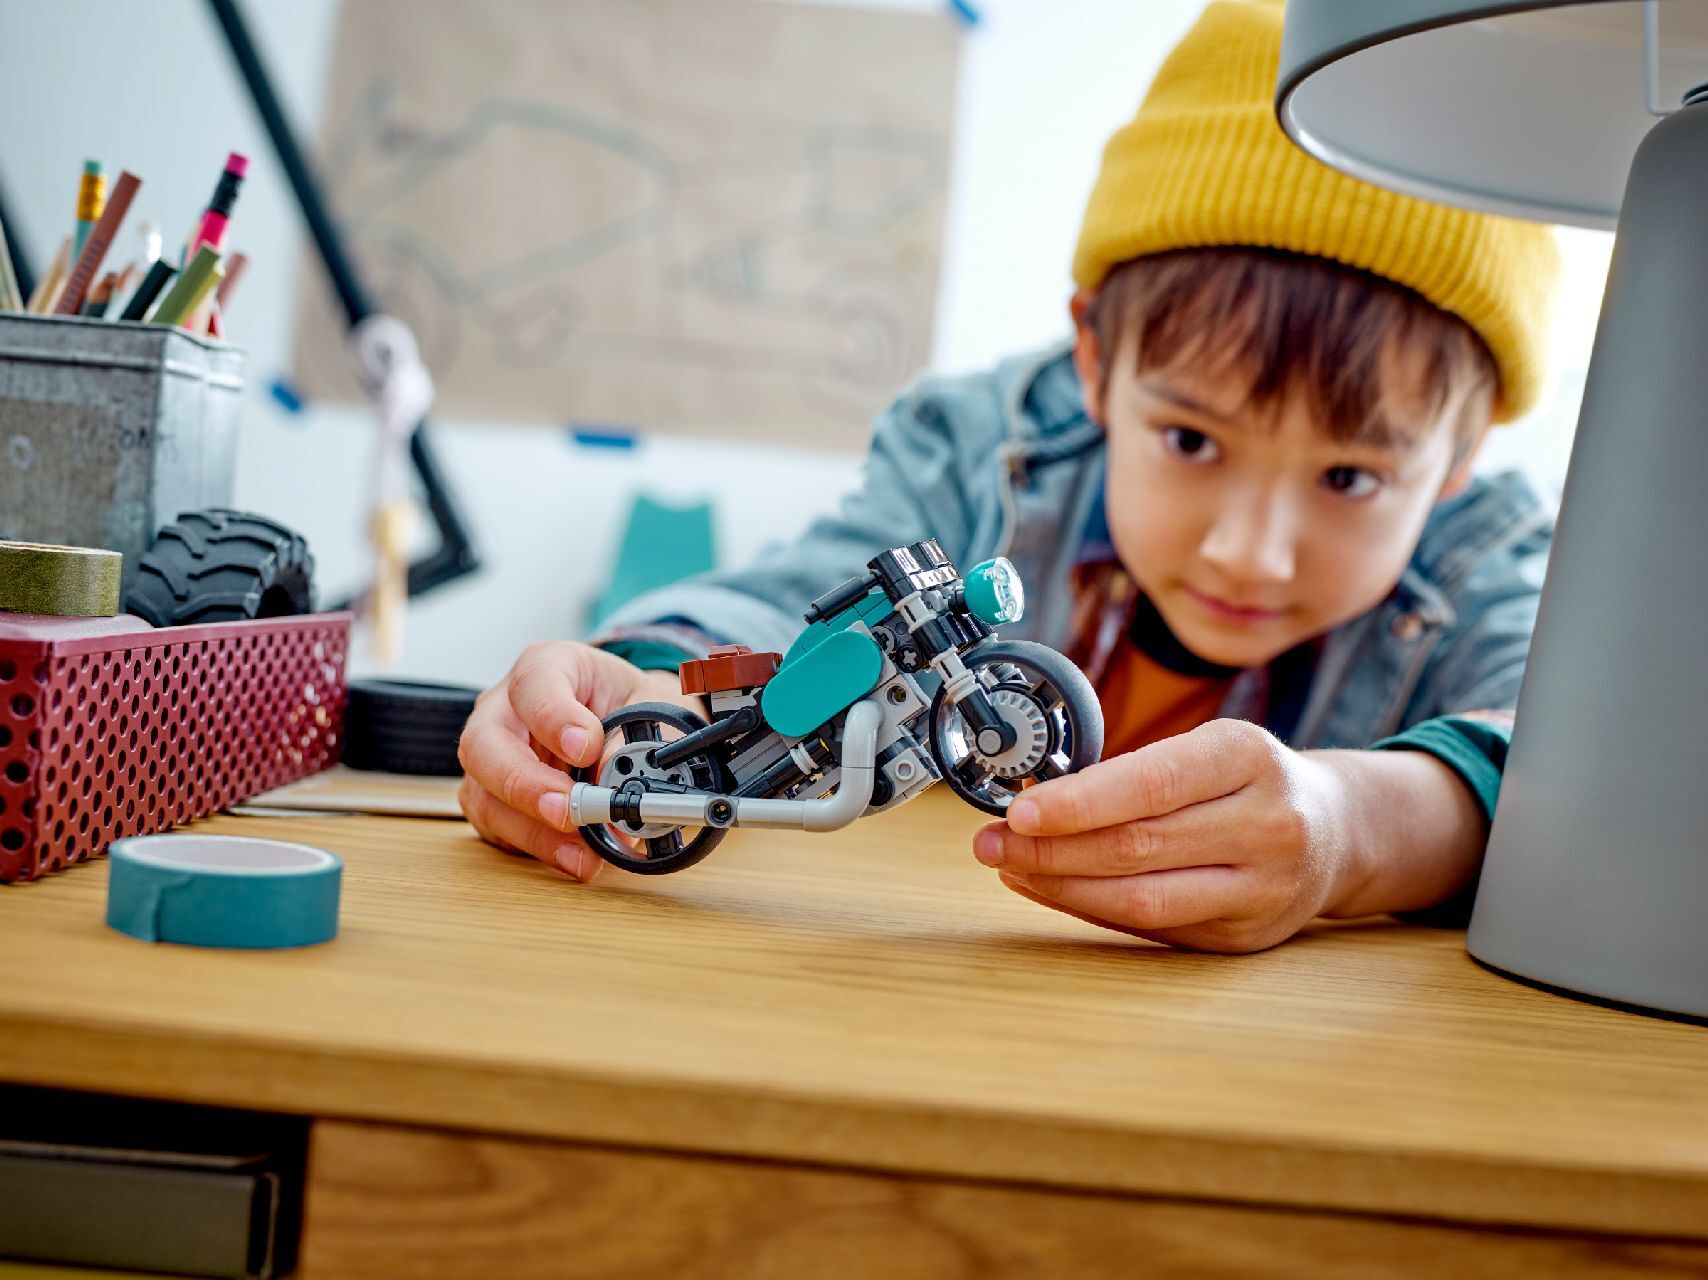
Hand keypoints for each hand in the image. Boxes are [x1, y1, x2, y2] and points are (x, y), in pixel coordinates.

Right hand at [457, 642, 699, 879]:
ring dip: (532, 829)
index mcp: (547, 667)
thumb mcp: (652, 705)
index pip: (533, 684)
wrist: (631, 722)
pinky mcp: (495, 798)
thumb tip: (616, 775)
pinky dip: (535, 846)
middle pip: (484, 743)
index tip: (585, 747)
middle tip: (568, 811)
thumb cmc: (633, 704)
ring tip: (582, 852)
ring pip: (483, 794)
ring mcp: (493, 755)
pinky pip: (498, 827)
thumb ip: (638, 734)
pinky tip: (573, 857)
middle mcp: (505, 709)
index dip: (553, 717)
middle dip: (525, 784)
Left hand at [971, 719, 1359, 952]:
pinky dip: (1091, 909)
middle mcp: (1266, 824)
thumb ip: (1136, 774)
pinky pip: (1152, 928)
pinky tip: (1050, 889)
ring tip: (1010, 866)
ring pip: (1142, 899)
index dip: (1078, 802)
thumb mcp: (1210, 750)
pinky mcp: (1245, 936)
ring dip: (1061, 886)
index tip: (1018, 810)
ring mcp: (1262, 888)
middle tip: (989, 841)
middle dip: (1050, 848)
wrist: (1338, 831)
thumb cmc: (1251, 781)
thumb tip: (1035, 800)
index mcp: (1248, 758)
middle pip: (1138, 846)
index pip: (1152, 784)